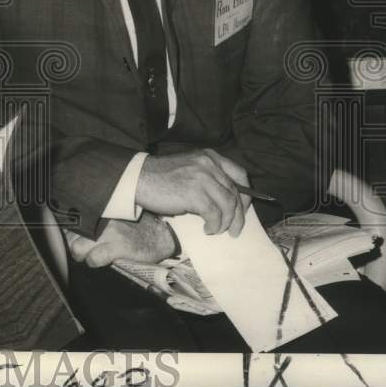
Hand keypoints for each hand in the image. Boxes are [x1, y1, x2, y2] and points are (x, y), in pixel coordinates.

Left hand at [65, 212, 175, 267]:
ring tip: (91, 256)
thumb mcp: (114, 216)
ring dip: (82, 255)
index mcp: (99, 209)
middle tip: (85, 249)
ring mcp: (109, 231)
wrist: (161, 233)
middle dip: (75, 245)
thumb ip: (96, 218)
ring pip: (77, 247)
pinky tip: (102, 260)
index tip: (74, 237)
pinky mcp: (118, 246)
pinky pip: (94, 258)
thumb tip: (74, 227)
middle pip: (70, 236)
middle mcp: (100, 218)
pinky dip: (95, 262)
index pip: (70, 220)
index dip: (70, 232)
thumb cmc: (137, 225)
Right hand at [135, 149, 251, 236]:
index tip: (243, 209)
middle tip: (235, 229)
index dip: (246, 194)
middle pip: (236, 192)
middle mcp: (208, 164)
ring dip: (225, 222)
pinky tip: (207, 229)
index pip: (240, 174)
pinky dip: (214, 225)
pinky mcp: (194, 193)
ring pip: (228, 205)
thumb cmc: (161, 177)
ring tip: (217, 230)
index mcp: (209, 157)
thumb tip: (227, 200)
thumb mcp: (189, 168)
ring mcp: (202, 178)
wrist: (138, 179)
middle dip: (238, 215)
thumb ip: (208, 176)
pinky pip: (214, 214)